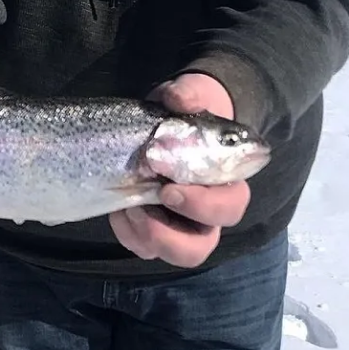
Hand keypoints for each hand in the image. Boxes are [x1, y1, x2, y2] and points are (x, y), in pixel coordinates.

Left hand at [109, 73, 250, 267]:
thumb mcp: (189, 95)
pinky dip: (128, 233)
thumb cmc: (186, 111)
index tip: (169, 184)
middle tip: (149, 199)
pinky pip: (144, 247)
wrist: (169, 120)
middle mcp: (208, 211)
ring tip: (130, 207)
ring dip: (150, 236)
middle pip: (204, 243)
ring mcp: (181, 225)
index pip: (230, 205)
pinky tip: (118, 209)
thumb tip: (179, 100)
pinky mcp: (155, 228)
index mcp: (227, 182)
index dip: (203, 203)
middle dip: (173, 231)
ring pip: (177, 254)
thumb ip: (188, 95)